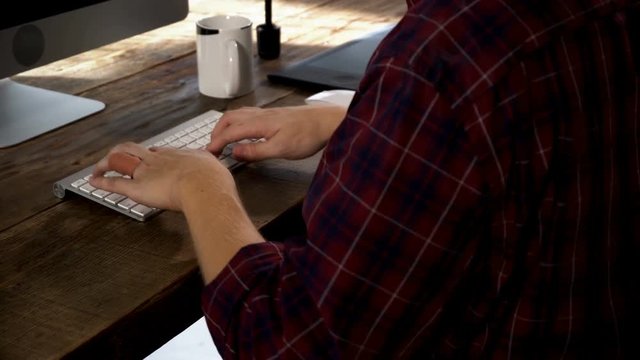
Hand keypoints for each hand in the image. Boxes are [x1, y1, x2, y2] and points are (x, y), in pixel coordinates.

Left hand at [90, 142, 235, 210]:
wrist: (204, 186)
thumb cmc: (212, 180)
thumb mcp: (215, 168)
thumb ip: (210, 169)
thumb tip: (214, 171)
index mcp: (178, 155)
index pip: (158, 151)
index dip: (149, 154)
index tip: (146, 158)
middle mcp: (159, 160)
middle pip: (134, 149)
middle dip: (123, 152)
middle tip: (117, 157)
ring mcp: (146, 172)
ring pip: (120, 160)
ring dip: (108, 163)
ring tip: (100, 167)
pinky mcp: (137, 188)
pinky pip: (115, 183)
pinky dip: (102, 182)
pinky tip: (93, 182)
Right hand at [207, 104, 345, 160]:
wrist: (327, 121)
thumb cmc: (307, 136)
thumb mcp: (281, 149)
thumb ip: (256, 151)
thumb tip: (234, 152)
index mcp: (259, 123)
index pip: (230, 132)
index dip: (216, 142)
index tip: (208, 154)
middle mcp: (260, 115)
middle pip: (229, 118)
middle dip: (217, 132)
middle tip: (212, 147)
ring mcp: (267, 113)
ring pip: (238, 114)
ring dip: (226, 126)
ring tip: (223, 138)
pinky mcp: (274, 115)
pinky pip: (248, 114)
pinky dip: (237, 122)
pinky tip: (243, 130)